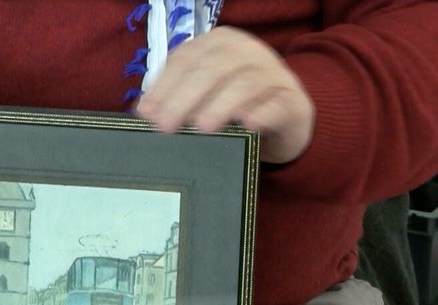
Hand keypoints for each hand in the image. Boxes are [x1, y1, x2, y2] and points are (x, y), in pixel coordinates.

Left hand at [136, 27, 313, 163]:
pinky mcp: (293, 101)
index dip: (164, 85)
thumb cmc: (235, 104)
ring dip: (221, 105)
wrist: (286, 117)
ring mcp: (272, 74)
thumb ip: (175, 95)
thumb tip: (144, 111)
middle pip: (212, 70)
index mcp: (219, 43)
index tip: (146, 112)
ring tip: (202, 127)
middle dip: (184, 98)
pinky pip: (277, 104)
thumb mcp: (203, 93)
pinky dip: (263, 113)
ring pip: (244, 84)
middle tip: (165, 126)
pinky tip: (248, 124)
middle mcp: (246, 51)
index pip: (186, 59)